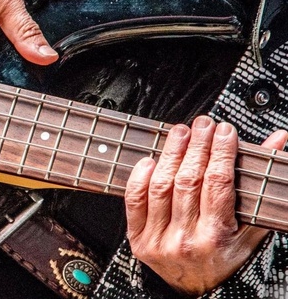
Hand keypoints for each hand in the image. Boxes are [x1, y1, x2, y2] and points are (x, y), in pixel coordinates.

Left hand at [124, 115, 287, 295]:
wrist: (196, 289)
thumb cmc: (225, 256)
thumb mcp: (249, 226)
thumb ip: (260, 185)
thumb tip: (279, 141)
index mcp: (216, 237)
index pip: (218, 183)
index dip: (221, 151)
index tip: (224, 131)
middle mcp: (185, 239)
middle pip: (188, 180)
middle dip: (197, 146)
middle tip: (203, 124)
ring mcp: (158, 239)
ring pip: (161, 186)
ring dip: (171, 154)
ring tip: (180, 133)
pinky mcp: (138, 238)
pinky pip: (133, 202)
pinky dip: (139, 178)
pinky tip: (150, 159)